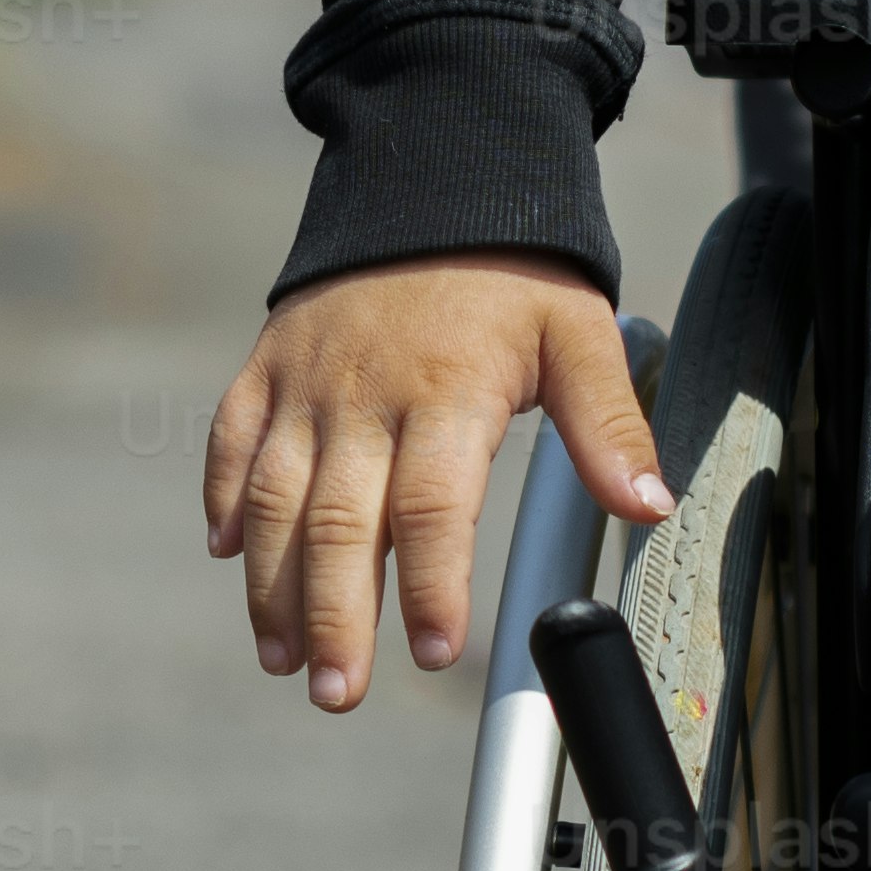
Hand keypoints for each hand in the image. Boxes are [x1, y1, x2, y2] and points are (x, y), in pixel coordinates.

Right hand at [209, 250, 664, 705]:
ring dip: (270, 585)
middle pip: (337, 521)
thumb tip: (647, 505)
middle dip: (335, 616)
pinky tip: (227, 556)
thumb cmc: (516, 276)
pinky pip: (232, 439)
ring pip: (272, 496)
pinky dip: (223, 499)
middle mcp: (364, 393)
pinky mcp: (266, 365)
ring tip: (283, 658)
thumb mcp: (580, 335)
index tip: (437, 652)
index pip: (431, 506)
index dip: (430, 584)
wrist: (435, 177)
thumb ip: (609, 426)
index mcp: (446, 390)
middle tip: (339, 693)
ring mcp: (305, 380)